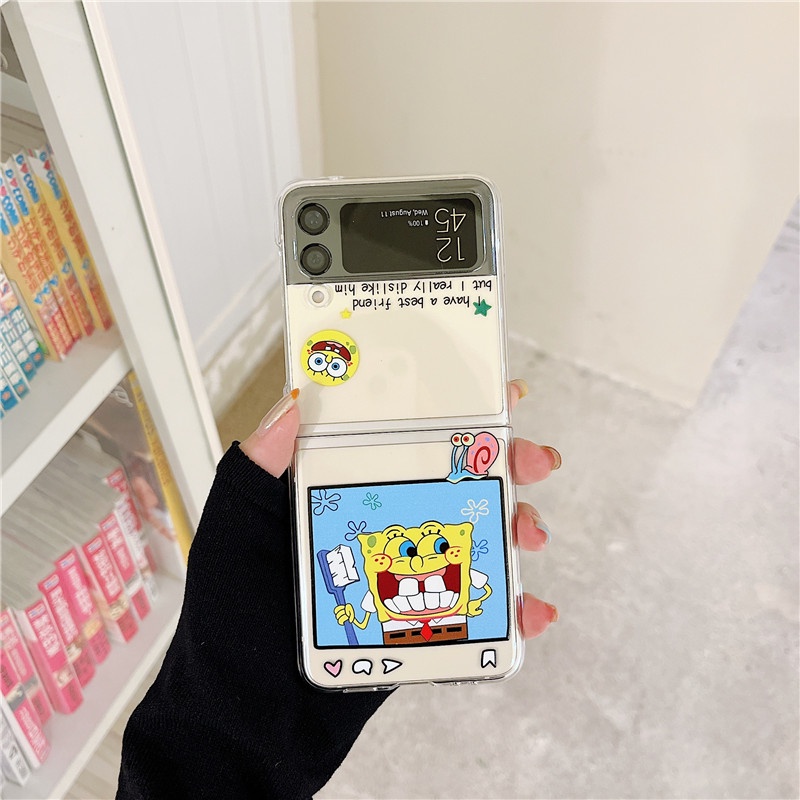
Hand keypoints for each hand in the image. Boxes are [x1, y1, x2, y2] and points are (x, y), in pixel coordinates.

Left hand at [240, 380, 559, 639]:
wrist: (244, 717)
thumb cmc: (229, 618)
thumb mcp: (235, 528)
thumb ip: (256, 468)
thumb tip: (294, 401)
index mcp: (343, 492)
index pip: (403, 438)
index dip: (452, 413)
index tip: (496, 394)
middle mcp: (382, 526)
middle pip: (456, 482)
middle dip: (505, 464)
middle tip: (533, 462)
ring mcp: (406, 576)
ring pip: (478, 539)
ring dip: (516, 528)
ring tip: (528, 535)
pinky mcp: (422, 625)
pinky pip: (479, 612)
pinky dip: (514, 611)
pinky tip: (532, 611)